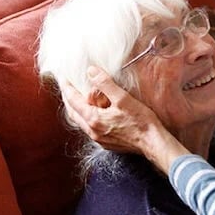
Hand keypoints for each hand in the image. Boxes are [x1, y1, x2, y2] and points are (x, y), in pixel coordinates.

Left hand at [61, 66, 189, 171]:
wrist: (152, 143)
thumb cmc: (140, 122)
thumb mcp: (123, 98)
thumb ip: (105, 84)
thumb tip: (91, 71)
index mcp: (93, 119)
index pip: (72, 100)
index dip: (66, 87)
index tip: (62, 77)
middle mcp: (92, 131)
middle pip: (72, 112)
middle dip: (67, 97)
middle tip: (65, 85)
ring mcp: (98, 138)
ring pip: (79, 120)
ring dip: (75, 108)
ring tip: (75, 96)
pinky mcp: (105, 142)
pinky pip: (88, 127)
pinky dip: (84, 116)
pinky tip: (90, 111)